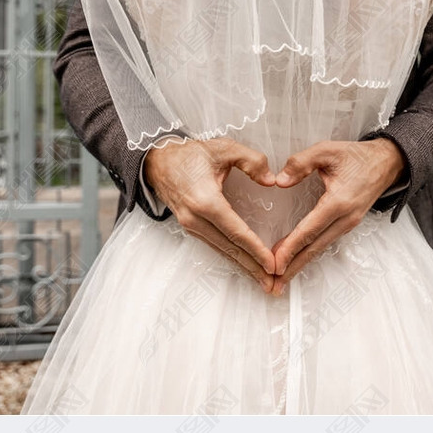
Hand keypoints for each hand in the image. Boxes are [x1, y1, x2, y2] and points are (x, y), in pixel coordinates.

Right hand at [143, 136, 277, 289]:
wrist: (158, 160)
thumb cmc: (191, 154)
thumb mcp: (224, 148)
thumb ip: (251, 161)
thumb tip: (271, 181)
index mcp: (205, 200)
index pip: (235, 231)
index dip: (255, 249)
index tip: (272, 264)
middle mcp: (195, 218)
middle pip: (229, 248)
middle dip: (253, 267)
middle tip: (273, 283)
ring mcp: (190, 225)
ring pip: (221, 250)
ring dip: (243, 266)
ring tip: (263, 280)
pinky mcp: (190, 227)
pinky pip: (214, 245)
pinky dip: (231, 256)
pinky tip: (244, 263)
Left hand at [269, 137, 405, 291]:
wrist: (386, 162)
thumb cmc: (356, 156)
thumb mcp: (327, 150)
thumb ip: (301, 162)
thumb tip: (280, 181)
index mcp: (339, 201)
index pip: (310, 229)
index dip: (291, 247)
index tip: (275, 262)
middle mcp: (345, 218)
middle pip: (315, 247)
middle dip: (293, 266)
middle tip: (273, 283)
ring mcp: (349, 224)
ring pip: (320, 247)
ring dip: (300, 262)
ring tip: (281, 276)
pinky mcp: (348, 224)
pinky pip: (326, 241)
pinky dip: (310, 252)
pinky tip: (298, 258)